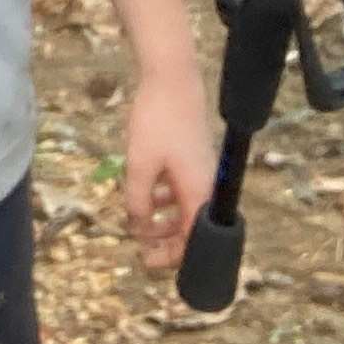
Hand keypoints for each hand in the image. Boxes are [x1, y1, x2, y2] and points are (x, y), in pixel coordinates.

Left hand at [119, 65, 217, 273]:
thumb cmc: (157, 123)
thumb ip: (138, 201)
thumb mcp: (139, 166)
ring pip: (184, 209)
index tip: (147, 261)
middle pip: (190, 229)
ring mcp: (200, 173)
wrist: (172, 81)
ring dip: (162, 219)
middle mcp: (205, 188)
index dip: (171, 258)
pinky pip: (181, 189)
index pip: (192, 243)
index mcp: (199, 195)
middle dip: (164, 241)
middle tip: (140, 248)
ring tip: (138, 220)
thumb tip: (138, 228)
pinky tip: (145, 192)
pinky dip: (164, 197)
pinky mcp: (192, 160)